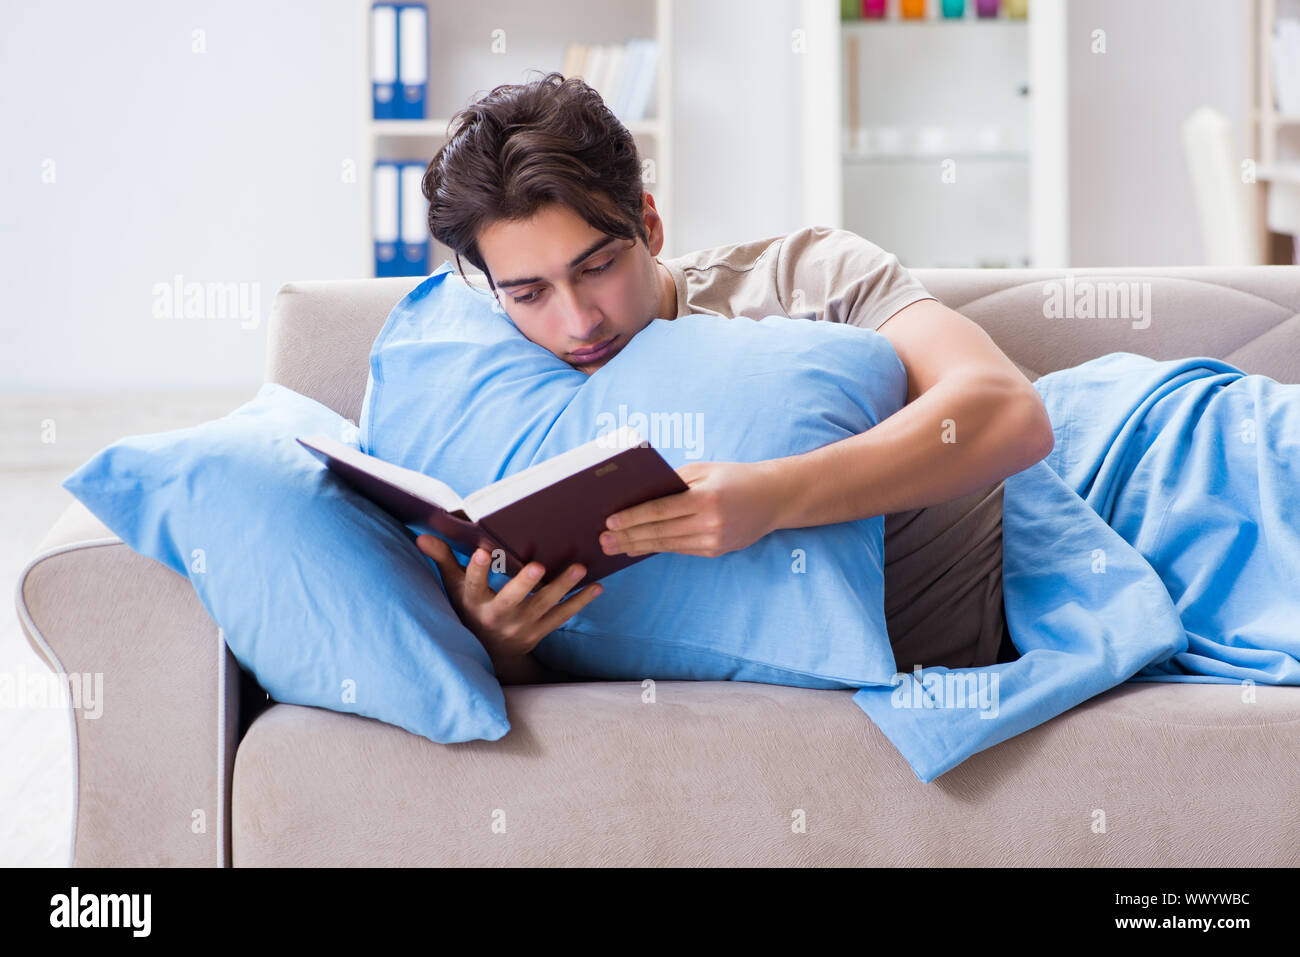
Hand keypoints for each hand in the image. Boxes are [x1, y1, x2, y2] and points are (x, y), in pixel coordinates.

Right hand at [415, 535, 601, 667]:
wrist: (488, 653)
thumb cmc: (469, 609)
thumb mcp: (452, 588)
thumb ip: (443, 559)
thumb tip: (422, 535)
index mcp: (474, 602)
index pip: (473, 585)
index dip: (477, 570)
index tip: (483, 552)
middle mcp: (498, 617)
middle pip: (511, 600)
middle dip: (524, 584)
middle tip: (538, 566)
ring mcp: (521, 627)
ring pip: (543, 607)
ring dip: (562, 588)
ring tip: (579, 568)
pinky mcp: (540, 631)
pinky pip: (562, 617)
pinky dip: (580, 602)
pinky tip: (596, 587)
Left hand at [598, 460, 783, 558]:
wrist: (774, 498)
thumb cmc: (734, 477)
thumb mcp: (704, 471)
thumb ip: (673, 483)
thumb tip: (638, 497)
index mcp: (705, 498)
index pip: (660, 510)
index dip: (633, 517)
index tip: (609, 521)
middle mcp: (710, 523)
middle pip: (659, 532)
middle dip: (628, 536)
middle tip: (602, 540)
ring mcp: (714, 540)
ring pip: (667, 544)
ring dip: (637, 546)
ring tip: (613, 547)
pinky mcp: (715, 551)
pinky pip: (680, 550)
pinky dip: (656, 548)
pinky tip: (637, 548)